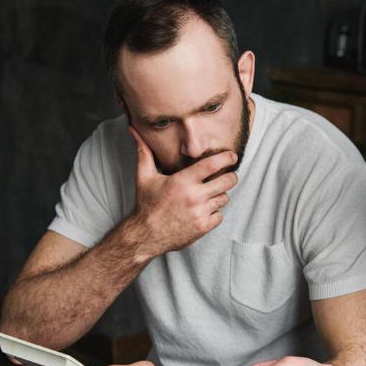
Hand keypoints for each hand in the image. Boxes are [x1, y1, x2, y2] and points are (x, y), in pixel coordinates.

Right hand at [127, 127, 237, 257]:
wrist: (146, 235)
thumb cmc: (147, 204)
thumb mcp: (144, 177)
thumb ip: (144, 152)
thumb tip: (133, 130)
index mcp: (183, 181)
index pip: (213, 164)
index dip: (227, 158)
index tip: (232, 156)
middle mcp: (194, 196)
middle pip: (227, 181)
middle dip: (230, 177)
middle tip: (227, 176)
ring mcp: (200, 212)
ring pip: (224, 198)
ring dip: (219, 196)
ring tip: (208, 195)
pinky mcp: (203, 227)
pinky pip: (220, 215)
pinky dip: (214, 213)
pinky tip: (203, 211)